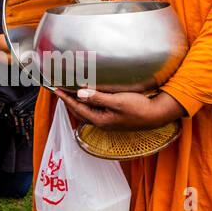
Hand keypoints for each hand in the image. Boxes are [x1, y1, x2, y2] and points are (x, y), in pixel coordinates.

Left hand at [52, 87, 185, 131]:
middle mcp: (102, 122)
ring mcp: (108, 120)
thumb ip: (97, 97)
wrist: (156, 115)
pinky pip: (95, 109)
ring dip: (77, 101)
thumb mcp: (117, 101)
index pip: (77, 107)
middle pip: (79, 110)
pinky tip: (89, 96)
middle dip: (68, 100)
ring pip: (86, 110)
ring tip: (70, 91)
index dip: (65, 97)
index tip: (55, 88)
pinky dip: (88, 101)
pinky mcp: (114, 116)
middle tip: (60, 89)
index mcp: (100, 119)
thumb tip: (80, 93)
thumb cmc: (139, 109)